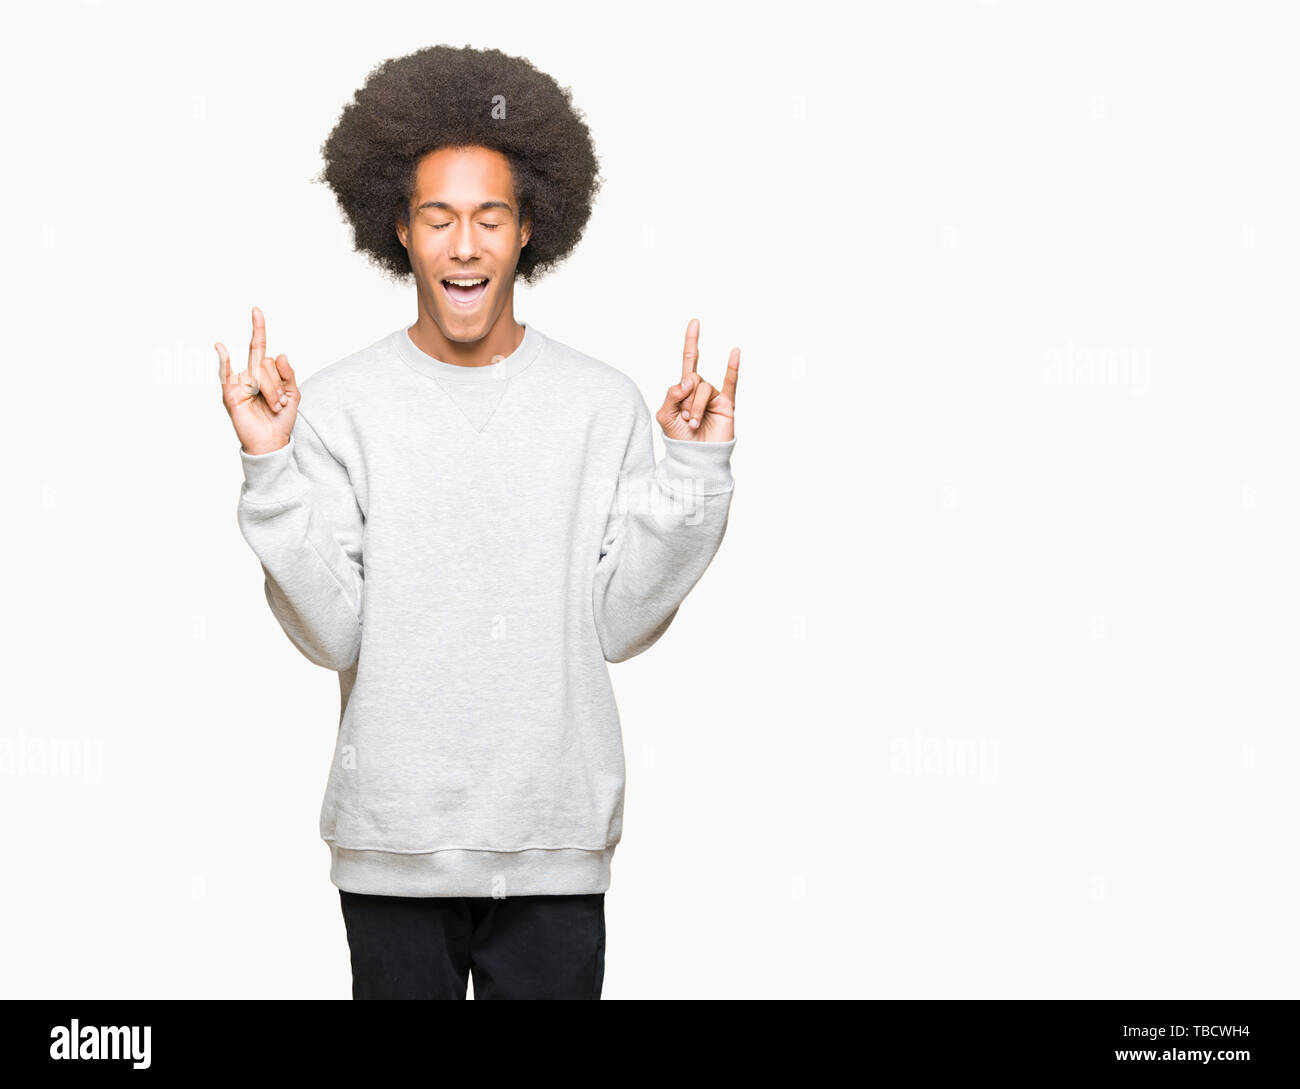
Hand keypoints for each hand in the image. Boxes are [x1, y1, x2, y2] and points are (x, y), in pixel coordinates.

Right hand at [217, 306, 299, 455]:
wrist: (271, 441)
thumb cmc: (280, 419)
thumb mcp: (293, 395)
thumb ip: (289, 375)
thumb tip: (279, 354)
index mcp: (264, 373)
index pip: (260, 347)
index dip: (259, 329)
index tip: (256, 310)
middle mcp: (249, 374)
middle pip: (265, 362)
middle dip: (279, 384)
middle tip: (281, 403)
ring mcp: (239, 383)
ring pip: (259, 372)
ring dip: (273, 392)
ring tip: (274, 407)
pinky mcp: (231, 395)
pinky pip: (227, 374)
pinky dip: (224, 359)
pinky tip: (220, 347)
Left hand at [656, 319, 738, 441]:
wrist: (695, 458)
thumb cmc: (679, 439)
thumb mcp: (665, 416)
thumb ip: (671, 395)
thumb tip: (688, 379)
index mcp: (685, 389)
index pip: (689, 361)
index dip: (691, 342)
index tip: (694, 322)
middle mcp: (701, 389)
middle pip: (692, 379)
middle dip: (684, 399)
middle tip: (683, 417)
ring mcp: (714, 396)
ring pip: (703, 389)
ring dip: (695, 408)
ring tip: (693, 424)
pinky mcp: (727, 405)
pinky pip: (730, 384)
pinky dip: (732, 368)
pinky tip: (734, 352)